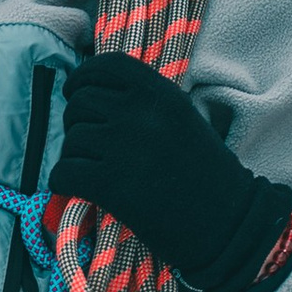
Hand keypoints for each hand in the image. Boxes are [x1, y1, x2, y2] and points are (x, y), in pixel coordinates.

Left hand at [49, 53, 291, 291]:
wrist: (228, 225)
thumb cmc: (209, 177)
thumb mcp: (185, 121)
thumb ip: (147, 104)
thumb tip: (95, 96)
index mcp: (162, 93)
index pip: (106, 66)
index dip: (83, 77)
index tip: (76, 92)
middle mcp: (140, 113)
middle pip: (81, 103)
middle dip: (77, 122)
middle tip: (90, 145)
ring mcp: (123, 147)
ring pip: (71, 140)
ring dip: (75, 156)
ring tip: (94, 172)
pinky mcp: (109, 184)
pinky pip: (64, 172)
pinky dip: (63, 182)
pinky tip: (76, 189)